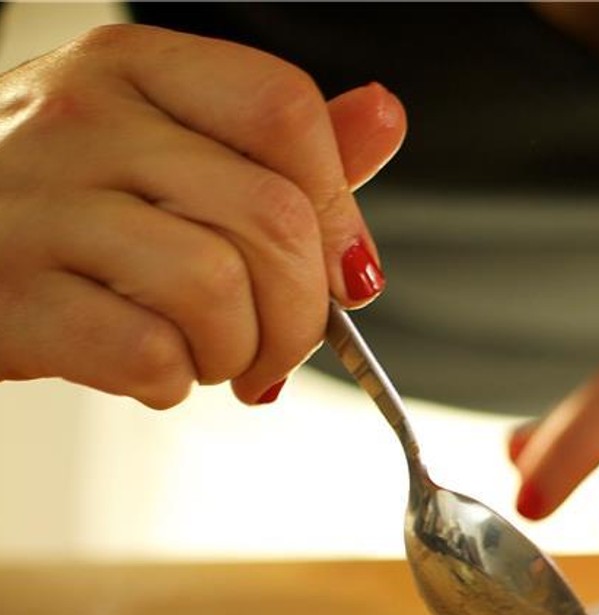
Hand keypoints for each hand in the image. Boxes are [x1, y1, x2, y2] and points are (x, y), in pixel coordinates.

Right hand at [0, 25, 405, 407]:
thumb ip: (279, 144)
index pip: (284, 110)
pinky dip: (170, 383)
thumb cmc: (63, 204)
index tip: (344, 272)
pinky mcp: (11, 295)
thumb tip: (384, 116)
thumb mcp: (164, 143)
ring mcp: (37, 203)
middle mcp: (83, 118)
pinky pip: (148, 354)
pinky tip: (146, 369)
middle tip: (280, 347)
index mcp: (136, 69)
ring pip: (217, 289)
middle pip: (272, 219)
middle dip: (304, 314)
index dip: (339, 208)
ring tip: (207, 355)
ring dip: (237, 352)